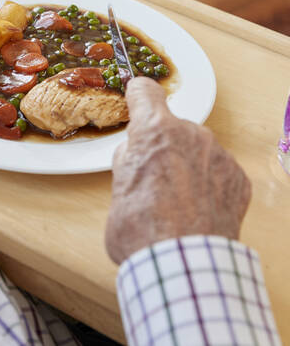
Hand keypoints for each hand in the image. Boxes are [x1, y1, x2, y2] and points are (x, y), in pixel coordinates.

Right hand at [105, 77, 250, 263]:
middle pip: (172, 127)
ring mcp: (218, 156)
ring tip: (176, 200)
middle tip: (151, 178)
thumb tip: (137, 152)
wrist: (180, 264)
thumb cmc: (141, 227)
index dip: (137, 96)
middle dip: (162, 145)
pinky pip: (217, 171)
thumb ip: (129, 159)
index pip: (145, 91)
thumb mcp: (117, 186)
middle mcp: (191, 133)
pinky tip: (196, 209)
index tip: (136, 99)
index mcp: (154, 130)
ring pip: (197, 149)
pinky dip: (208, 184)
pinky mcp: (238, 178)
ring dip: (187, 164)